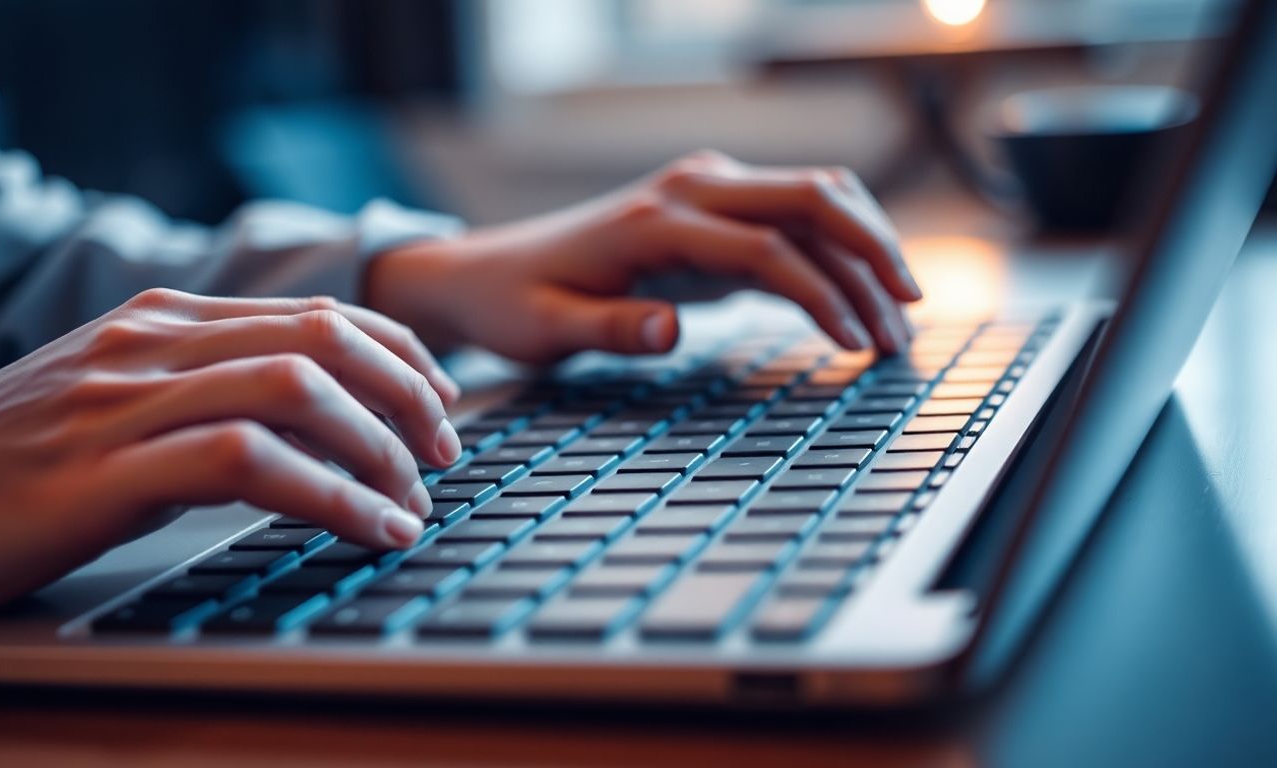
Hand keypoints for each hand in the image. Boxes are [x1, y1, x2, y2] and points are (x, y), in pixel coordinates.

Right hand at [0, 289, 460, 613]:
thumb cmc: (3, 469)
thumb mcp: (113, 409)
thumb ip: (199, 395)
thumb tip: (303, 426)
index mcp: (159, 323)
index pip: (313, 314)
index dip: (398, 355)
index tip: (441, 402)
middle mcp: (151, 345)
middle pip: (322, 337)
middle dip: (408, 394)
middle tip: (446, 453)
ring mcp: (125, 401)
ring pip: (296, 388)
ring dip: (380, 447)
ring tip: (414, 500)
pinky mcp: (103, 470)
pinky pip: (249, 463)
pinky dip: (331, 496)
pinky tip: (368, 528)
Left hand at [367, 150, 921, 362]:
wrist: (487, 272)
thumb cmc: (515, 304)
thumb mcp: (545, 329)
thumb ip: (607, 329)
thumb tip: (671, 328)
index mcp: (656, 220)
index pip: (766, 246)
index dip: (822, 295)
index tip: (858, 345)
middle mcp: (692, 190)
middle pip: (814, 197)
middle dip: (873, 254)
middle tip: (908, 321)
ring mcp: (708, 193)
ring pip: (817, 199)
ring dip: (866, 251)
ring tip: (898, 322)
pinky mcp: (715, 213)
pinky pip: (797, 218)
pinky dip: (839, 252)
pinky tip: (862, 300)